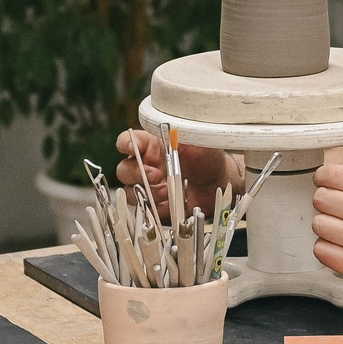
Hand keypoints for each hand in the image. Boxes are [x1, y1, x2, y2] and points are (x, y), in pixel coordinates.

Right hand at [115, 128, 234, 219]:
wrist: (219, 183)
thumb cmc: (207, 158)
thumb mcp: (197, 142)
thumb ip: (181, 137)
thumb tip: (170, 134)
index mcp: (150, 146)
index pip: (126, 142)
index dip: (125, 144)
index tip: (132, 148)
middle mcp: (145, 166)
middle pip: (123, 170)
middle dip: (137, 174)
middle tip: (156, 175)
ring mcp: (148, 187)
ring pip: (130, 192)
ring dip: (148, 193)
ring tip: (168, 191)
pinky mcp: (155, 205)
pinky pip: (145, 210)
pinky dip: (157, 207)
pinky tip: (171, 202)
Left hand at [311, 120, 342, 300]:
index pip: (331, 175)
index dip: (324, 177)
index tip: (329, 183)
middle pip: (320, 198)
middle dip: (325, 200)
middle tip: (338, 205)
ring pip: (319, 224)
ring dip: (326, 224)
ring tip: (341, 226)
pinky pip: (322, 251)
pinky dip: (327, 249)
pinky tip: (341, 245)